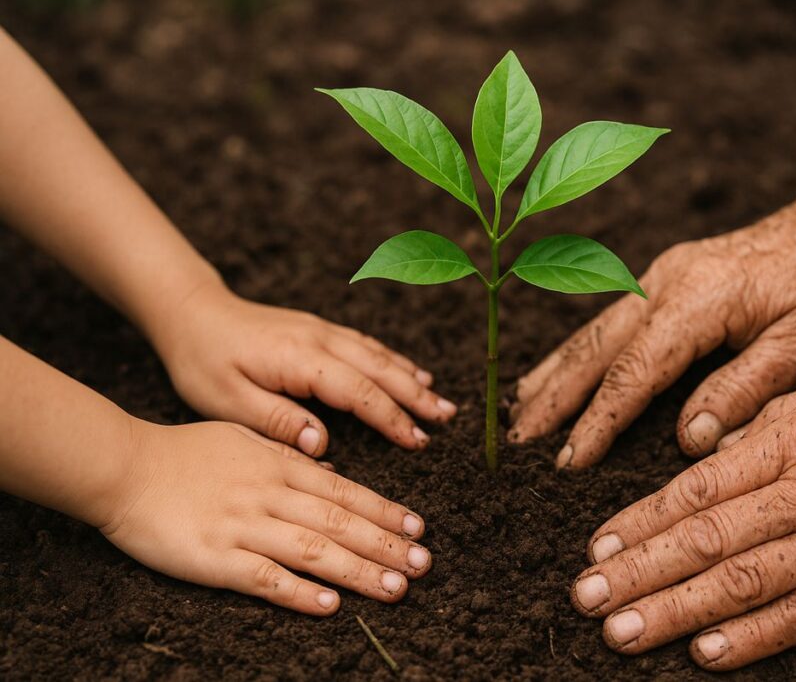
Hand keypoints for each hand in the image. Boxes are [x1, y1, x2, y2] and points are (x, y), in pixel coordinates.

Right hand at [100, 420, 431, 613]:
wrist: (124, 467)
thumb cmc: (185, 452)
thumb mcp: (245, 438)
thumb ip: (288, 455)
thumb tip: (331, 472)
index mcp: (279, 466)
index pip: (345, 491)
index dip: (384, 511)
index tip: (417, 528)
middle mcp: (270, 495)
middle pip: (339, 522)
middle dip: (385, 544)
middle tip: (423, 563)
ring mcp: (243, 527)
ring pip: (313, 551)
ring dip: (358, 571)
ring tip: (395, 587)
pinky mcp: (215, 559)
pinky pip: (264, 578)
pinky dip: (299, 592)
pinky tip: (330, 605)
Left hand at [152, 282, 456, 455]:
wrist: (191, 311)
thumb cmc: (202, 360)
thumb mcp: (226, 401)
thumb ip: (277, 421)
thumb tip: (324, 444)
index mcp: (299, 359)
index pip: (358, 391)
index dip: (392, 417)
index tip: (417, 440)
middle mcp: (319, 339)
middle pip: (380, 369)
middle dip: (417, 396)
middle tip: (448, 418)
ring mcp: (321, 331)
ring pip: (378, 354)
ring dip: (412, 378)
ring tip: (441, 401)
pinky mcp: (318, 330)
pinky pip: (366, 345)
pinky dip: (393, 360)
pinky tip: (410, 372)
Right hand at [509, 187, 795, 466]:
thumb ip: (743, 390)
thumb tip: (688, 437)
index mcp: (696, 302)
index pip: (633, 373)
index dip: (598, 422)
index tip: (569, 463)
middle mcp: (665, 283)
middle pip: (595, 348)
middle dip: (554, 398)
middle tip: (518, 442)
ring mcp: (662, 275)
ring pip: (593, 331)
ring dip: (555, 372)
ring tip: (521, 410)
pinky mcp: (667, 276)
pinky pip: (609, 318)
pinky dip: (578, 350)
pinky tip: (561, 368)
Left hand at [568, 359, 795, 669]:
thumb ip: (755, 425)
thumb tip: (700, 453)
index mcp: (785, 443)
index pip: (694, 489)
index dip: (639, 520)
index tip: (597, 545)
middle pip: (704, 541)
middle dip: (638, 572)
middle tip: (586, 597)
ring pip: (742, 584)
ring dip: (675, 612)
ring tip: (623, 633)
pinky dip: (754, 639)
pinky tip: (707, 655)